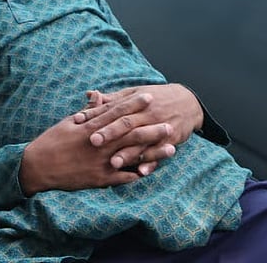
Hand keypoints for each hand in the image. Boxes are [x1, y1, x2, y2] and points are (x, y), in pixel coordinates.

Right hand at [19, 103, 175, 195]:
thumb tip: (99, 95)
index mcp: (91, 127)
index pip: (117, 112)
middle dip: (152, 128)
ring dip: (153, 152)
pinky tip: (151, 171)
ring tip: (171, 149)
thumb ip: (88, 111)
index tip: (149, 97)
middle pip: (131, 134)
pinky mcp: (99, 179)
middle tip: (169, 124)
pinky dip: (137, 174)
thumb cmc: (51, 141)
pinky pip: (122, 177)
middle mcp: (99, 144)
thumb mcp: (67, 122)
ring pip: (132, 156)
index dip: (134, 104)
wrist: (38, 166)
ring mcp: (101, 162)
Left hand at [74, 84, 203, 173]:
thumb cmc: (155, 97)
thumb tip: (89, 94)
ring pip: (141, 142)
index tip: (79, 121)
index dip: (95, 114)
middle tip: (93, 141)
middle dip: (110, 133)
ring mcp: (159, 128)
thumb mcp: (134, 94)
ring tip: (113, 162)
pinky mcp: (170, 141)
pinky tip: (141, 172)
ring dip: (128, 153)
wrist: (187, 102)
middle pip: (126, 124)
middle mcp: (146, 114)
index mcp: (135, 102)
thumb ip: (112, 98)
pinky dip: (151, 163)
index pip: (112, 108)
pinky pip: (159, 153)